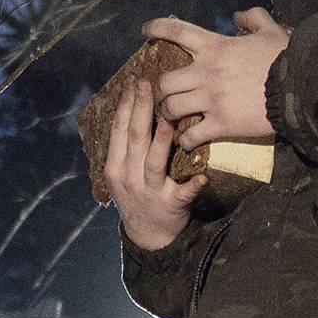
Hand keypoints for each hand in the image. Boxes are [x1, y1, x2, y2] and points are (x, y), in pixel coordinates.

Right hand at [102, 69, 206, 250]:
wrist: (148, 236)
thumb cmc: (138, 196)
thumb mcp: (122, 173)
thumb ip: (126, 147)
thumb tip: (133, 107)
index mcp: (115, 166)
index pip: (119, 130)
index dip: (125, 105)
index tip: (133, 81)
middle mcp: (129, 177)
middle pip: (135, 139)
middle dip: (140, 109)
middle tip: (147, 84)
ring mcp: (149, 191)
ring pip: (153, 163)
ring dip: (161, 141)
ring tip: (169, 120)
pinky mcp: (171, 204)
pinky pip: (182, 193)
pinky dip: (191, 185)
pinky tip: (201, 176)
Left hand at [143, 7, 290, 144]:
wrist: (302, 88)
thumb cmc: (287, 58)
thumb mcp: (271, 31)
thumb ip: (253, 18)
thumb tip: (238, 15)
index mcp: (216, 46)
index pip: (176, 31)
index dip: (156, 28)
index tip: (145, 31)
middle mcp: (207, 72)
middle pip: (164, 81)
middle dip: (160, 90)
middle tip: (165, 96)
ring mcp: (212, 100)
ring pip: (171, 108)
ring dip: (167, 115)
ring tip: (171, 120)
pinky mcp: (221, 124)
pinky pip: (191, 135)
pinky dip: (185, 140)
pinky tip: (188, 142)